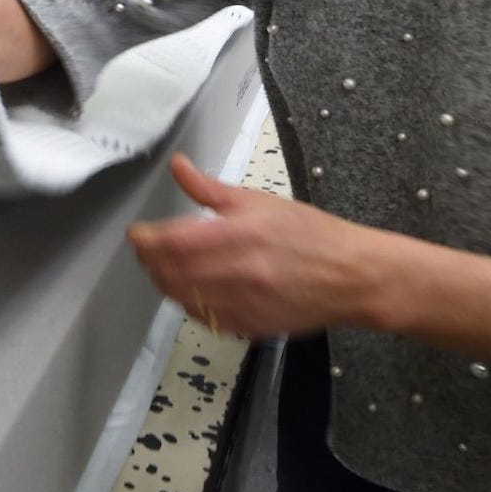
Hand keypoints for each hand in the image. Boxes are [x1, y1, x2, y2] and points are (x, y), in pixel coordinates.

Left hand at [128, 155, 383, 338]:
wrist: (352, 276)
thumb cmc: (311, 234)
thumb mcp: (260, 201)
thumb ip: (211, 189)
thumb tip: (178, 166)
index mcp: (241, 234)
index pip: (174, 242)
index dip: (147, 240)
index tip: (138, 233)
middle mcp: (240, 272)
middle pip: (171, 273)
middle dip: (150, 261)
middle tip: (146, 249)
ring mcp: (244, 304)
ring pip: (182, 297)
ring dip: (165, 282)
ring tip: (163, 267)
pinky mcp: (249, 326)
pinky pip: (203, 317)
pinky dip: (188, 303)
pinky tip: (191, 289)